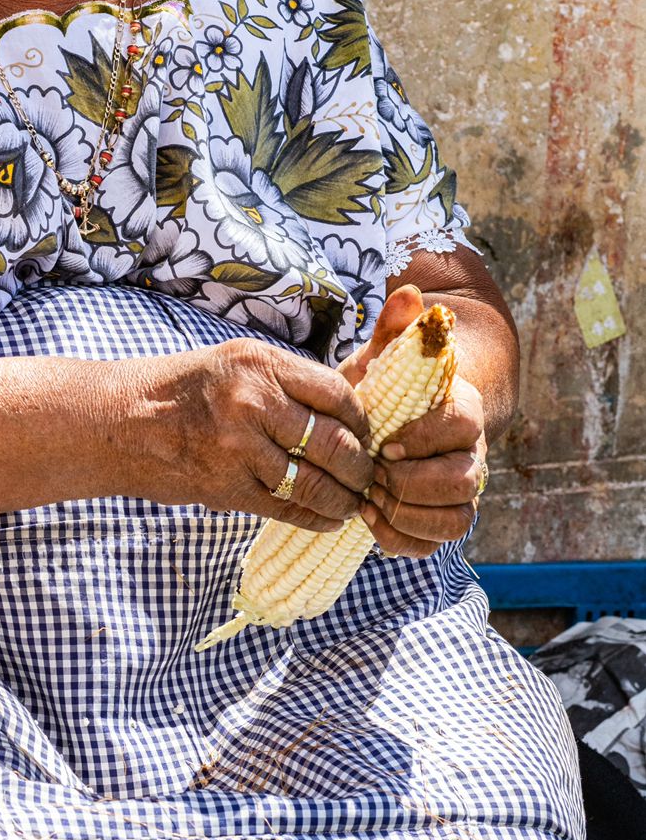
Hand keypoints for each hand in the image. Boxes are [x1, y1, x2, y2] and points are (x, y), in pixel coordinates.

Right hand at [125, 338, 374, 526]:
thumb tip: (351, 407)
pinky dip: (317, 518)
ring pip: (317, 483)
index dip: (363, 420)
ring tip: (353, 501)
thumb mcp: (239, 362)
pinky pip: (288, 509)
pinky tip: (329, 518)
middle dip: (361, 467)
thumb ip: (290, 381)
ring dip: (345, 498)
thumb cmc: (189, 389)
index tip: (367, 433)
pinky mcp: (227, 488)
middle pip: (336, 442)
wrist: (124, 422)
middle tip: (369, 475)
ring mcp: (239, 449)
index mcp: (261, 364)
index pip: (338, 394)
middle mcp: (252, 403)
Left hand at [341, 286, 486, 558]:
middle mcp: (471, 453)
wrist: (393, 419)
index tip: (385, 440)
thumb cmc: (386, 385)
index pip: (461, 426)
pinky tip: (369, 519)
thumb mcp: (382, 356)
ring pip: (457, 520)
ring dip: (408, 515)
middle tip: (372, 473)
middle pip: (464, 481)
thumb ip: (395, 329)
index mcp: (463, 408)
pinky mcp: (440, 519)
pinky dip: (401, 538)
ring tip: (368, 498)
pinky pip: (435, 544)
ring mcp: (460, 490)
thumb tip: (408, 295)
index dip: (424, 437)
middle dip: (412, 482)